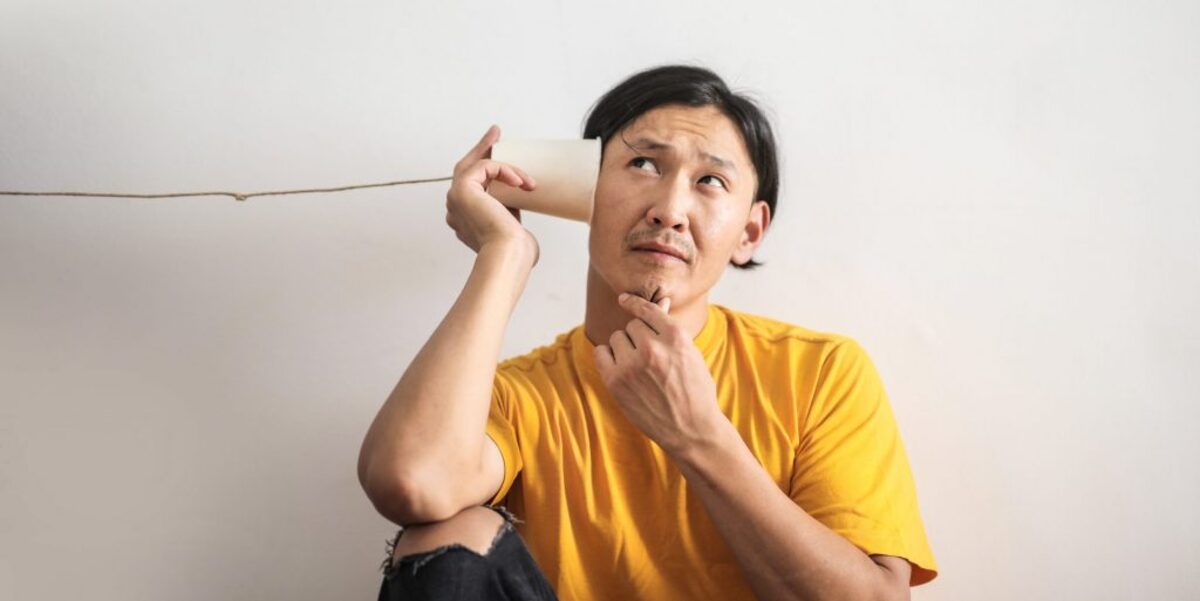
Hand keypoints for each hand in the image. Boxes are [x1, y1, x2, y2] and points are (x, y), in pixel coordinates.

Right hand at [445, 125, 539, 265]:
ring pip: (475, 166)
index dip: (484, 168)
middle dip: (481, 149)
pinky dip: (505, 171)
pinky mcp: (461, 190)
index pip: (471, 187)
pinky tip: (521, 182)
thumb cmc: (515, 251)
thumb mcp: (511, 226)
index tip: (498, 152)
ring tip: (525, 176)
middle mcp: (455, 209)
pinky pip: (484, 167)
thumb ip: (508, 212)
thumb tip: (518, 200)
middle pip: (465, 169)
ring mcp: (455, 199)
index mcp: (464, 220)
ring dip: (503, 164)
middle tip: (495, 132)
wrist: (508, 255)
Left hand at [593, 293, 723, 456]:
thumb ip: (671, 329)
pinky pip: (601, 353)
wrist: (692, 430)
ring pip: (617, 337)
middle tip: (649, 357)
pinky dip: (608, 357)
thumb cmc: (695, 391)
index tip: (623, 299)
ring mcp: (632, 365)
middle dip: (638, 336)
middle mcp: (652, 347)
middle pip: (632, 325)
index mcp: (675, 337)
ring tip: (639, 367)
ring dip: (624, 347)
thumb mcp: (691, 354)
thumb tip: (661, 300)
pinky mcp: (616, 381)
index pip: (647, 309)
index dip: (634, 303)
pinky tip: (620, 368)